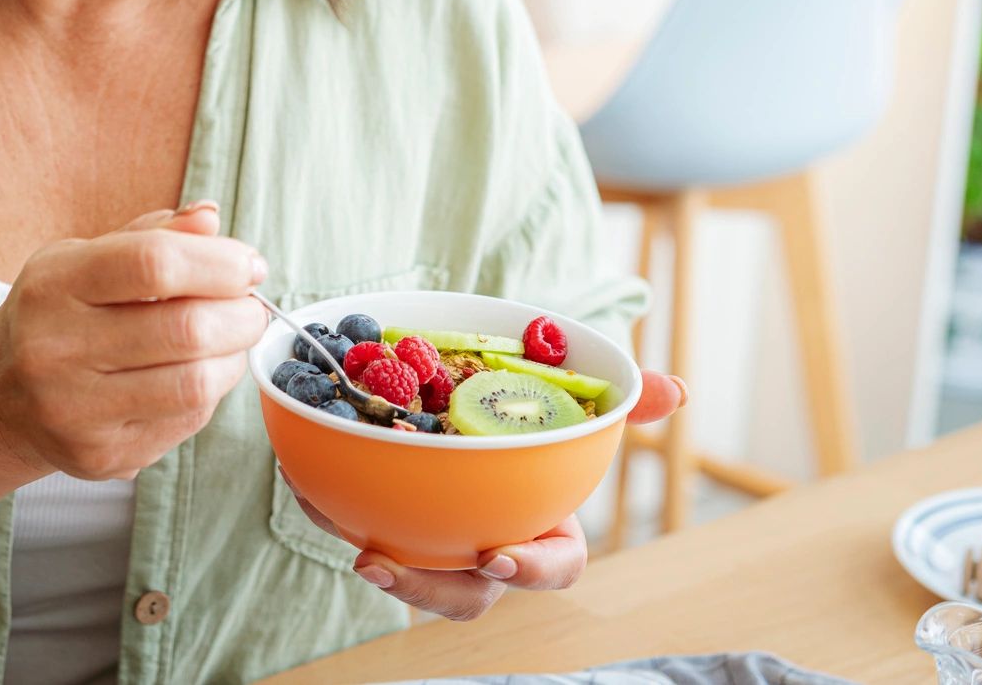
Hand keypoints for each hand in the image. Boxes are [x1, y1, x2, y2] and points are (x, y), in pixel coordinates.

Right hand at [0, 201, 268, 481]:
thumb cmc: (57, 314)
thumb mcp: (85, 259)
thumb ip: (151, 236)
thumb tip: (209, 218)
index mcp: (53, 285)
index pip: (153, 264)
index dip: (219, 263)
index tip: (248, 265)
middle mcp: (54, 349)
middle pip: (185, 330)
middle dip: (240, 315)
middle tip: (250, 307)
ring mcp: (75, 411)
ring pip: (194, 384)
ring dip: (233, 358)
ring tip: (231, 341)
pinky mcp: (100, 456)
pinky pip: (185, 423)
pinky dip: (210, 395)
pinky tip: (197, 374)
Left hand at [284, 369, 687, 620]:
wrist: (485, 418)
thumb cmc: (545, 433)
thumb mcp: (584, 412)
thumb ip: (627, 405)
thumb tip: (675, 388)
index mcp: (547, 533)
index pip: (553, 568)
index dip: (530, 572)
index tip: (500, 557)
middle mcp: (493, 552)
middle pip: (467, 594)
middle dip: (427, 590)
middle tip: (384, 564)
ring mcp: (443, 548)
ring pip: (413, 576)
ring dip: (381, 565)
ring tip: (352, 546)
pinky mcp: (396, 528)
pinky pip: (366, 528)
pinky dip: (334, 510)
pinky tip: (306, 481)